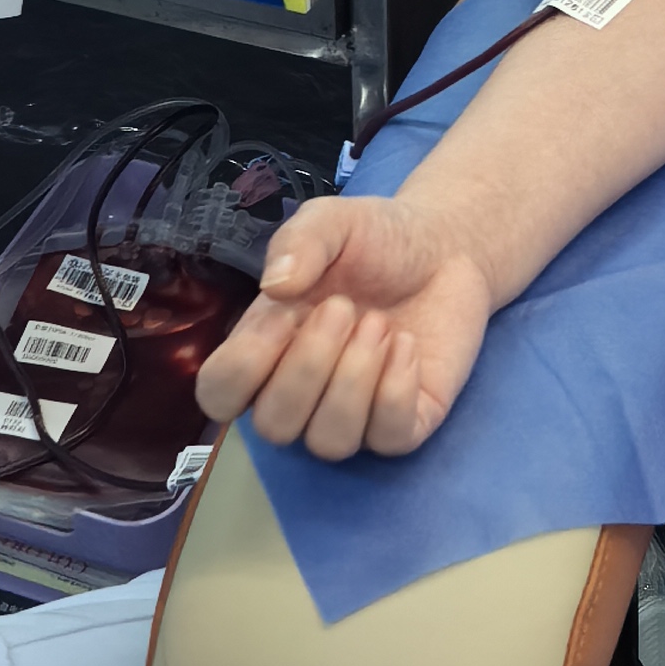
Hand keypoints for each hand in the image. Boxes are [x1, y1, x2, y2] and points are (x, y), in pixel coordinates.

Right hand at [195, 194, 494, 460]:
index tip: (284, 314)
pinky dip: (396, 391)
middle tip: (344, 307)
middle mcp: (301, 393)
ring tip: (380, 324)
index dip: (242, 367)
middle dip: (308, 367)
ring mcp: (354, 415)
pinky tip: (406, 344)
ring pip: (329, 443)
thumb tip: (276, 286)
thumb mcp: (330, 222)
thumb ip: (298, 242)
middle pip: (275, 427)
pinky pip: (389, 439)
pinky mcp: (407, 423)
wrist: (445, 246)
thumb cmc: (375, 239)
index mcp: (265, 350)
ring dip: (353, 381)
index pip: (219, 396)